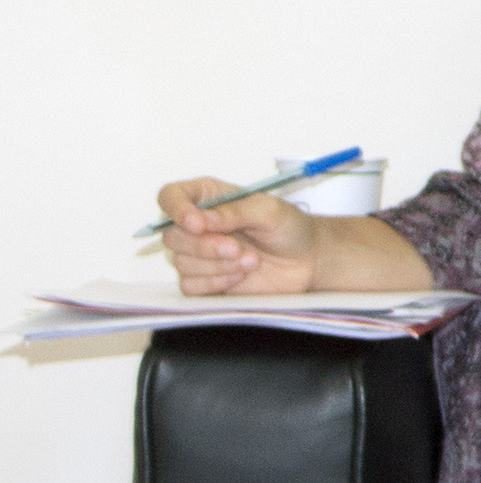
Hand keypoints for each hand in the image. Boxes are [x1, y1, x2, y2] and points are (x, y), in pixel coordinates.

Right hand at [155, 178, 322, 294]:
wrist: (307, 259)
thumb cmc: (289, 228)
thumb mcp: (270, 210)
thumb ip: (236, 211)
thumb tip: (202, 219)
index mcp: (208, 198)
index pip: (171, 196)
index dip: (176, 209)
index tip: (196, 224)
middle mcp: (198, 225)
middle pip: (172, 235)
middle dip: (205, 245)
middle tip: (237, 247)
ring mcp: (199, 254)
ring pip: (181, 262)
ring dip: (218, 265)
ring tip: (251, 260)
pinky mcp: (205, 279)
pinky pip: (190, 285)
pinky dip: (216, 282)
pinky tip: (240, 275)